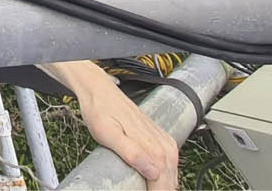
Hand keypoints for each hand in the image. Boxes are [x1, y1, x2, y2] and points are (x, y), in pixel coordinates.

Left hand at [46, 61, 178, 189]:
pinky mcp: (161, 139)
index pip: (163, 185)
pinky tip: (156, 181)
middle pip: (169, 182)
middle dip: (159, 190)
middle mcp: (162, 144)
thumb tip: (153, 172)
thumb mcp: (107, 133)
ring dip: (163, 186)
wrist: (99, 90)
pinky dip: (166, 176)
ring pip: (171, 174)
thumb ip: (131, 152)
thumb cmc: (99, 109)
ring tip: (148, 187)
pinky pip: (170, 164)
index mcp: (152, 147)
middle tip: (142, 189)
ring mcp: (163, 141)